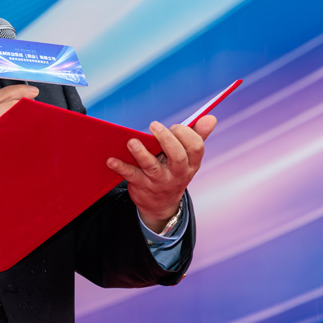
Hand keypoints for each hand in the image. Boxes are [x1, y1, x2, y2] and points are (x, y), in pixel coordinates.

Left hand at [0, 84, 38, 154]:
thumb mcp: (4, 152)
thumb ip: (14, 131)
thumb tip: (27, 117)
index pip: (7, 105)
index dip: (23, 101)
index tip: (33, 100)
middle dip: (17, 92)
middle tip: (31, 92)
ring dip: (8, 95)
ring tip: (22, 95)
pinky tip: (8, 102)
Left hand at [105, 114, 216, 232]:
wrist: (161, 204)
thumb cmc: (174, 170)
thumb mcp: (188, 157)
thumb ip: (197, 135)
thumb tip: (210, 117)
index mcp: (191, 163)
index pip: (195, 148)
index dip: (186, 134)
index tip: (175, 126)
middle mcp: (177, 173)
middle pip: (178, 157)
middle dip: (167, 140)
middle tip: (154, 125)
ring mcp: (159, 181)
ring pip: (152, 167)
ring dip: (142, 153)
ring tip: (132, 142)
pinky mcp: (142, 186)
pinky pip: (131, 176)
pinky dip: (121, 167)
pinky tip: (111, 160)